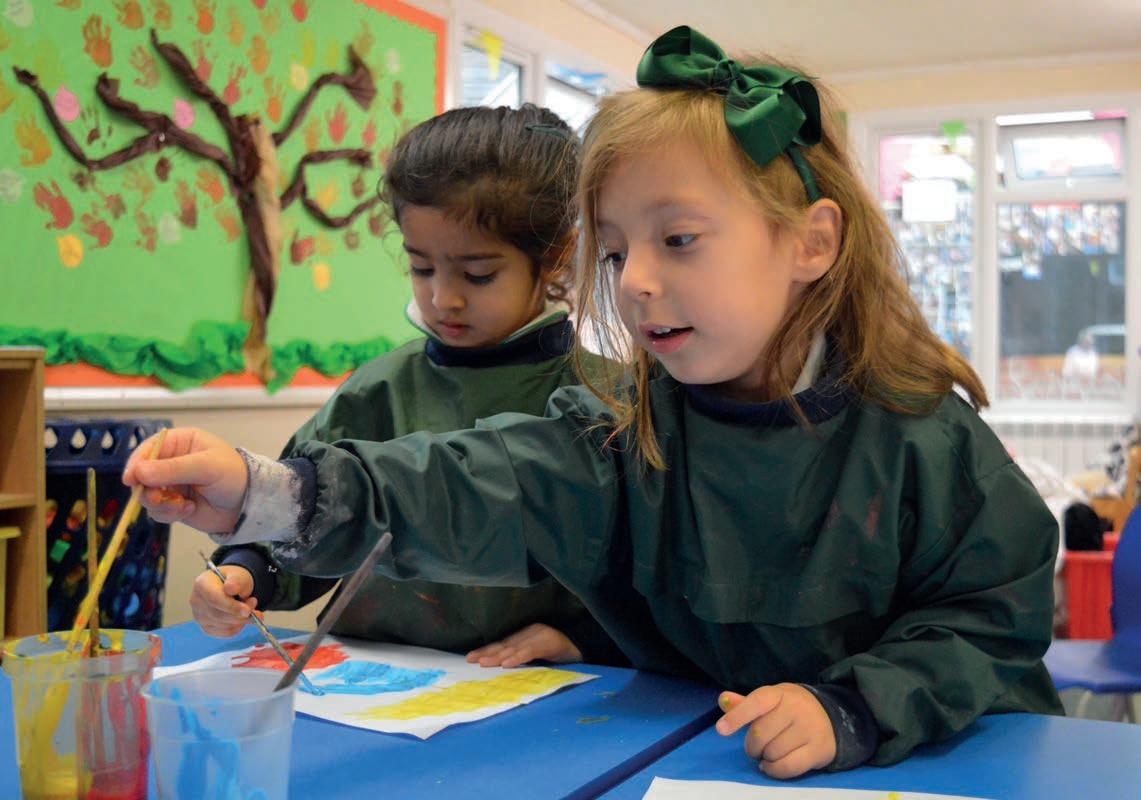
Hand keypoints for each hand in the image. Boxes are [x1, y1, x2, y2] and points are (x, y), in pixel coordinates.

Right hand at [122, 427, 247, 532]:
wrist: (248, 505)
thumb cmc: (233, 476)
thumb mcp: (205, 467)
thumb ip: (173, 469)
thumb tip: (139, 472)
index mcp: (180, 443)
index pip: (149, 448)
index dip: (137, 463)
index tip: (131, 479)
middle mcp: (171, 462)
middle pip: (141, 474)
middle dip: (147, 489)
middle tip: (159, 498)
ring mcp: (171, 484)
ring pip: (146, 495)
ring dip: (160, 503)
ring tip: (182, 505)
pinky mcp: (172, 504)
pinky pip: (157, 511)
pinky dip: (168, 513)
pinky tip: (188, 510)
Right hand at [191, 565, 256, 637]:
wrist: (233, 587)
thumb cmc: (234, 580)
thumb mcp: (239, 575)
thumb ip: (236, 581)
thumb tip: (231, 588)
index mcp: (201, 584)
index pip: (214, 599)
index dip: (231, 607)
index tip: (247, 610)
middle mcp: (196, 601)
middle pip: (218, 615)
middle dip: (239, 615)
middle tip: (255, 607)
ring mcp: (199, 616)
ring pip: (223, 625)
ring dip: (241, 620)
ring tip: (250, 608)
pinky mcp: (207, 627)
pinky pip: (225, 632)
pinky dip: (238, 627)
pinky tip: (243, 617)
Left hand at [466, 623, 582, 667]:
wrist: (586, 646)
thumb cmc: (563, 655)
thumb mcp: (541, 658)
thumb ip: (525, 659)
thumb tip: (504, 670)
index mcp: (527, 636)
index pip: (503, 644)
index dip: (487, 650)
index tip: (470, 658)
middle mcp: (531, 632)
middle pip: (505, 643)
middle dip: (487, 652)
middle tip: (471, 660)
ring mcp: (540, 635)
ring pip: (515, 646)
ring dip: (498, 656)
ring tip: (484, 663)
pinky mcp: (550, 641)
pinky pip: (531, 651)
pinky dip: (518, 657)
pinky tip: (507, 663)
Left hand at [715, 683, 835, 778]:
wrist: (831, 717)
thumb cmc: (791, 709)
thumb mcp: (771, 700)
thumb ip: (745, 703)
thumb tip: (723, 699)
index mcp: (779, 694)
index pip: (756, 702)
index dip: (738, 716)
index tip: (721, 729)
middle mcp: (796, 709)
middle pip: (761, 734)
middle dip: (752, 746)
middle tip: (756, 746)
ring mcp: (809, 729)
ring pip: (773, 752)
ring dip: (764, 757)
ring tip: (768, 752)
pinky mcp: (818, 750)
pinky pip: (788, 767)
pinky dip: (774, 770)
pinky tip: (770, 766)